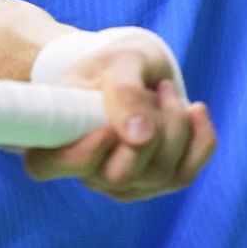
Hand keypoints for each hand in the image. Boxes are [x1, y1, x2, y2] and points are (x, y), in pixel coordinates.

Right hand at [22, 46, 215, 201]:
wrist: (136, 70)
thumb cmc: (114, 64)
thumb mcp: (117, 63)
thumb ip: (122, 93)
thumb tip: (139, 138)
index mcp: (55, 139)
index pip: (46, 166)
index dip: (79, 154)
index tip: (106, 126)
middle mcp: (86, 172)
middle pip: (121, 175)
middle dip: (152, 129)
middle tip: (156, 89)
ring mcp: (122, 184)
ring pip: (161, 174)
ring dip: (175, 124)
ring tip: (165, 90)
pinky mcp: (156, 184)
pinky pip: (186, 173)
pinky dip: (200, 139)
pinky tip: (196, 110)